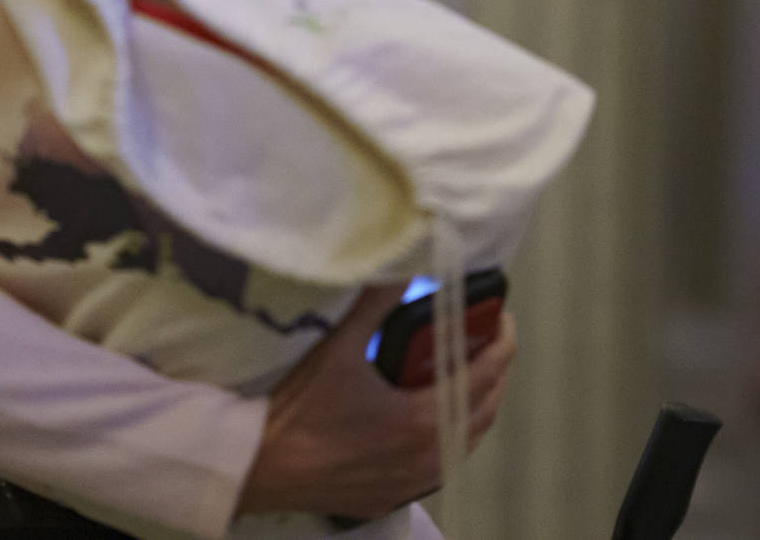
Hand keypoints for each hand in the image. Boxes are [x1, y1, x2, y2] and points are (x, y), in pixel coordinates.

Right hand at [237, 283, 517, 520]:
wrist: (256, 467)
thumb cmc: (296, 412)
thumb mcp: (336, 347)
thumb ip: (375, 301)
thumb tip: (402, 262)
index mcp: (423, 420)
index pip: (487, 376)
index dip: (502, 342)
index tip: (503, 317)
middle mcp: (427, 458)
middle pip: (485, 410)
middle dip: (494, 371)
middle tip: (487, 338)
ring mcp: (411, 482)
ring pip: (465, 441)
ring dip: (474, 405)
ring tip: (466, 373)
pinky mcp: (391, 496)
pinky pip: (440, 464)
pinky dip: (450, 435)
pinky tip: (432, 418)